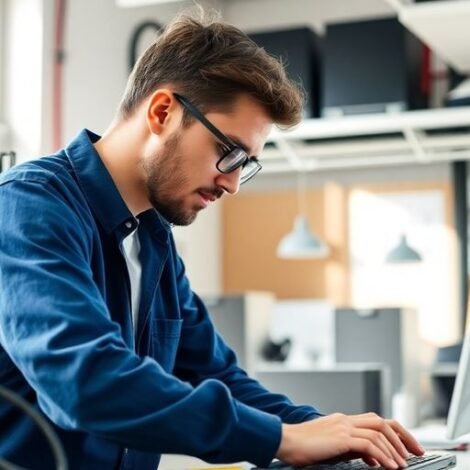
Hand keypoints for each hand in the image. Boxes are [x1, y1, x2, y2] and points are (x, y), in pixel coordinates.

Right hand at [276, 412, 424, 468]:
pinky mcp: (341, 437)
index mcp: (344, 420)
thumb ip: (352, 448)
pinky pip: (369, 444)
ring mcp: (343, 426)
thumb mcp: (332, 447)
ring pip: (379, 431)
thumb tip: (372, 458)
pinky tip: (390, 467)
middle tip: (417, 452)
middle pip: (383, 421)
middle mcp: (346, 420)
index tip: (408, 447)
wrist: (286, 441)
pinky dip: (383, 455)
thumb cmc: (304, 446)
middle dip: (403, 437)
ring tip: (404, 465)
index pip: (376, 420)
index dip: (396, 432)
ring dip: (395, 449)